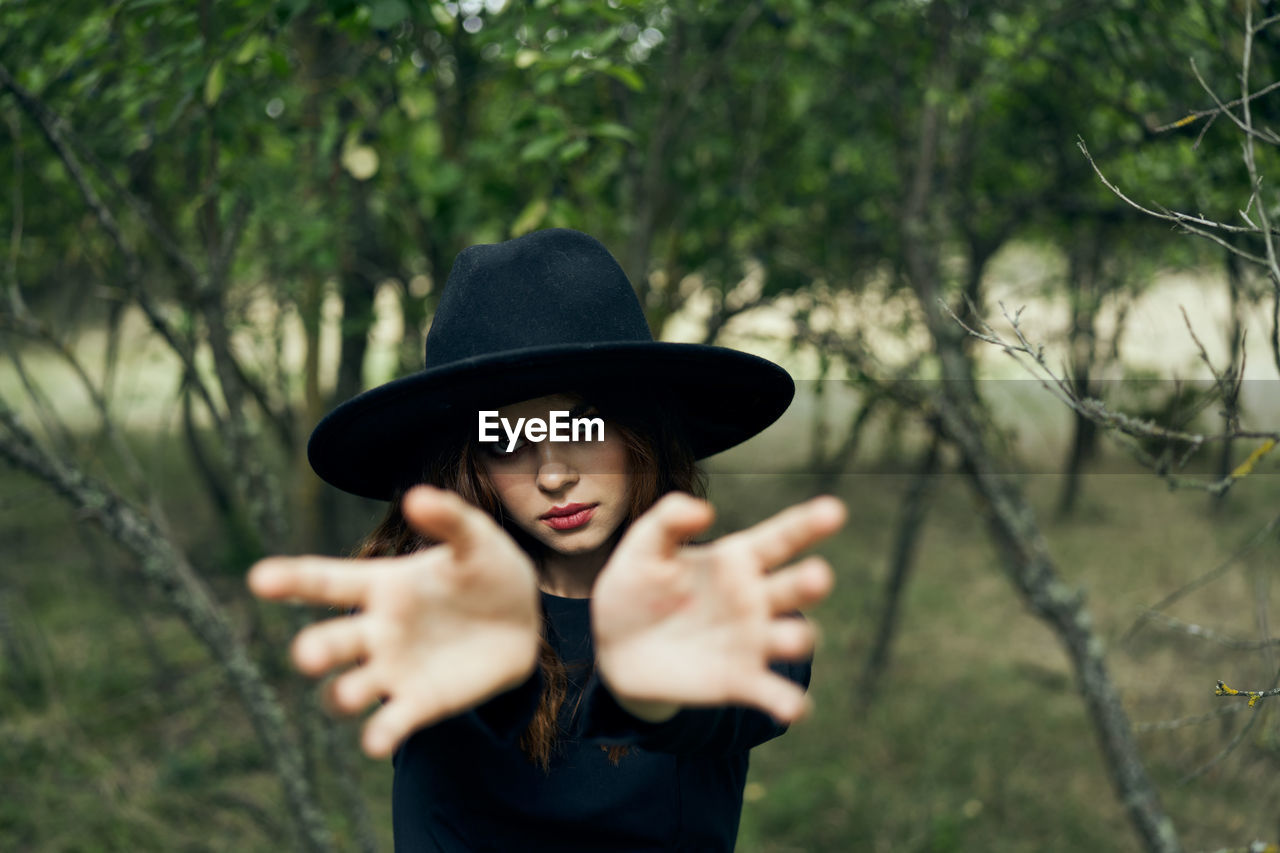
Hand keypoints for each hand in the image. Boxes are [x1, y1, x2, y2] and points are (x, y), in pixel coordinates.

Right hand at [246, 485, 539, 757]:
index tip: (259, 578)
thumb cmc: (486, 570)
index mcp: (381, 584)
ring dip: (342, 695)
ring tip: (348, 695)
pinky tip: (376, 742)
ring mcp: (394, 669)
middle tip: (309, 654)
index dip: (291, 580)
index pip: (326, 582)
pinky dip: (380, 734)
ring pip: (349, 689)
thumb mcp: (476, 539)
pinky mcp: (421, 702)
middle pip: (331, 642)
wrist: (521, 619)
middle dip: (316, 649)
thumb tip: (416, 497)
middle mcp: (376, 630)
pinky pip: (391, 723)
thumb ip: (449, 519)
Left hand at [590, 492, 843, 724]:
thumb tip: (704, 510)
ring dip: (798, 639)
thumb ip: (669, 520)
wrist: (616, 646)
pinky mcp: (740, 682)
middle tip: (818, 576)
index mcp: (739, 559)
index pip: (781, 538)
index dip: (808, 524)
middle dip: (810, 582)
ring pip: (790, 639)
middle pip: (794, 587)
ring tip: (794, 639)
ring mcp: (752, 641)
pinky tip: (793, 708)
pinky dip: (787, 701)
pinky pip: (771, 693)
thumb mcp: (644, 546)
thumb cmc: (637, 586)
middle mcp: (756, 598)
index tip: (834, 511)